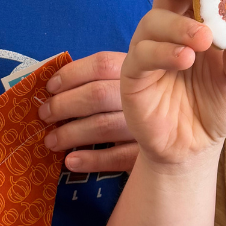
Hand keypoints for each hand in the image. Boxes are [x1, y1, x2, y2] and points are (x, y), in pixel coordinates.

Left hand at [40, 51, 137, 172]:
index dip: (71, 74)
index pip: (100, 65)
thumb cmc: (143, 101)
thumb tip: (52, 87)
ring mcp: (148, 126)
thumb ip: (99, 78)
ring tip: (50, 141)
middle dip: (63, 105)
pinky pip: (117, 157)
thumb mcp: (128, 80)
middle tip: (44, 115)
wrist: (181, 131)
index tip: (49, 88)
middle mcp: (144, 95)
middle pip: (97, 94)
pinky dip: (91, 159)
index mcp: (136, 71)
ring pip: (103, 126)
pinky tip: (71, 161)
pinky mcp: (148, 154)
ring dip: (70, 134)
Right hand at [121, 0, 225, 168]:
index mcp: (201, 24)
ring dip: (179, 24)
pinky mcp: (134, 74)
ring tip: (203, 39)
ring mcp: (150, 49)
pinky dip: (163, 52)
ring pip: (154, 20)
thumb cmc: (216, 108)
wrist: (194, 148)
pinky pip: (142, 54)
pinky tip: (184, 59)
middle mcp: (172, 30)